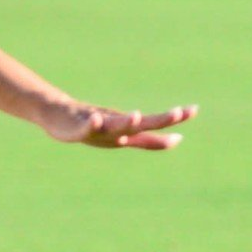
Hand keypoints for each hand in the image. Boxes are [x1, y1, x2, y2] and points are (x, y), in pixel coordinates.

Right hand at [36, 99, 197, 149]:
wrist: (58, 114)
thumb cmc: (97, 125)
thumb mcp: (126, 137)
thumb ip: (151, 141)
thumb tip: (178, 140)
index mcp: (129, 129)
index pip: (155, 124)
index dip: (173, 119)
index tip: (194, 110)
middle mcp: (116, 126)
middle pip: (141, 123)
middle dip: (158, 119)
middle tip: (178, 113)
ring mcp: (97, 126)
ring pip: (114, 124)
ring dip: (126, 120)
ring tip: (136, 116)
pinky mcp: (76, 128)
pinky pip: (84, 128)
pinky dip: (90, 124)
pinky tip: (95, 120)